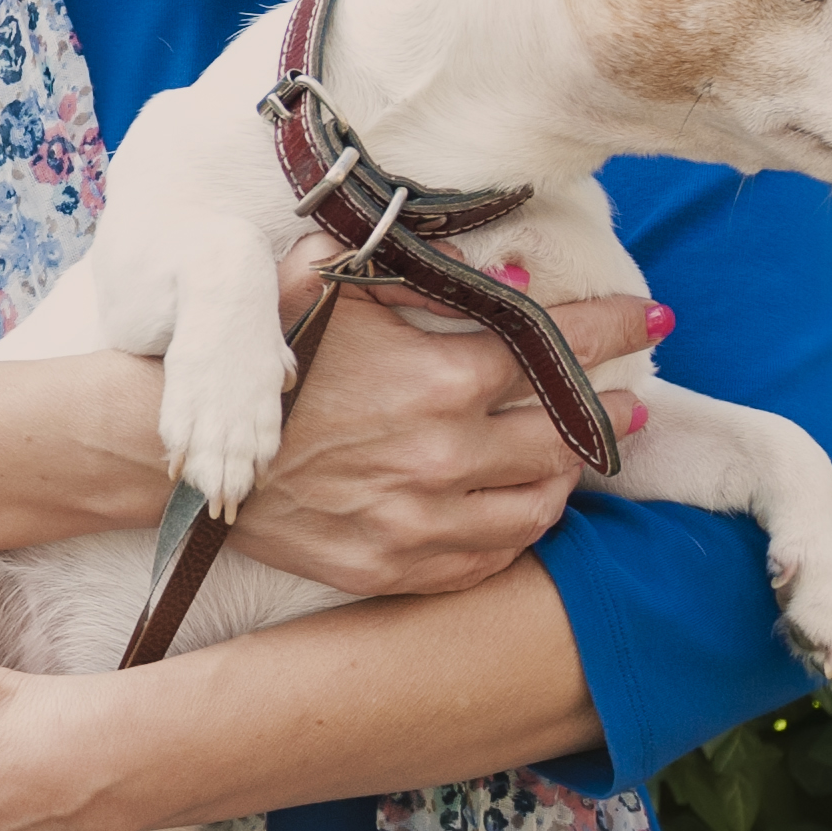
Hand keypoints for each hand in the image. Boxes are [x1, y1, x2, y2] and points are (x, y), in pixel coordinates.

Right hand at [222, 252, 662, 600]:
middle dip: (609, 410)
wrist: (183, 453)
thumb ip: (414, 271)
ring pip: (538, 506)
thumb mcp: (324, 286)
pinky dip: (517, 532)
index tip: (648, 318)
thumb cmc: (257, 360)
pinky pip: (488, 560)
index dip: (611, 328)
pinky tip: (520, 506)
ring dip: (568, 475)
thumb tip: (503, 261)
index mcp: (433, 380)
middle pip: (564, 436)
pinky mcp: (393, 569)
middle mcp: (440, 457)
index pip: (555, 349)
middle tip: (629, 397)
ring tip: (576, 453)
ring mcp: (419, 522)